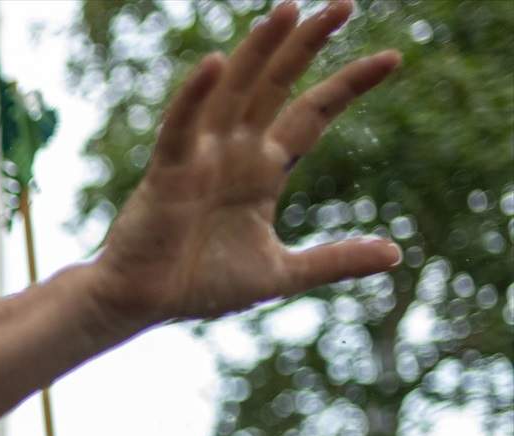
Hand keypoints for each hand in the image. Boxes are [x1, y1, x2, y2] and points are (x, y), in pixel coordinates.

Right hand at [90, 0, 400, 330]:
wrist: (143, 303)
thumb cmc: (199, 284)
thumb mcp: (279, 273)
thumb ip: (333, 260)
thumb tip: (394, 254)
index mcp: (261, 170)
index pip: (311, 114)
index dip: (347, 85)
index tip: (392, 58)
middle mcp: (233, 151)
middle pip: (276, 86)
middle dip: (306, 46)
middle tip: (344, 6)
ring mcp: (200, 157)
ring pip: (232, 92)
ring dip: (258, 51)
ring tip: (287, 13)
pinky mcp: (168, 172)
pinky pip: (181, 127)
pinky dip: (194, 95)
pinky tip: (215, 63)